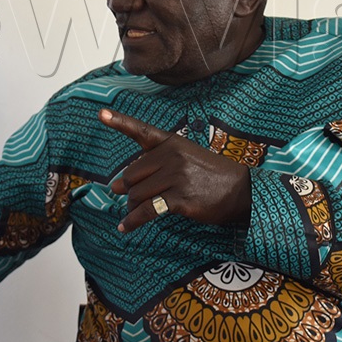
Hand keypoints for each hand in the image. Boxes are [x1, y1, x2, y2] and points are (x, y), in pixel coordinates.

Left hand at [99, 108, 251, 232]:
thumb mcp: (187, 157)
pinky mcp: (179, 198)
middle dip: (128, 189)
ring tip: (133, 213)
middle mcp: (171, 156)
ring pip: (136, 194)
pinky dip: (132, 221)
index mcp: (172, 142)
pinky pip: (147, 211)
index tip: (101, 113)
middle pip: (131, 174)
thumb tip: (117, 186)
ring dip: (132, 207)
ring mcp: (176, 177)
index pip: (141, 131)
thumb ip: (155, 165)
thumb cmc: (211, 175)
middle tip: (130, 197)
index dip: (119, 121)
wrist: (241, 191)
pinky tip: (125, 227)